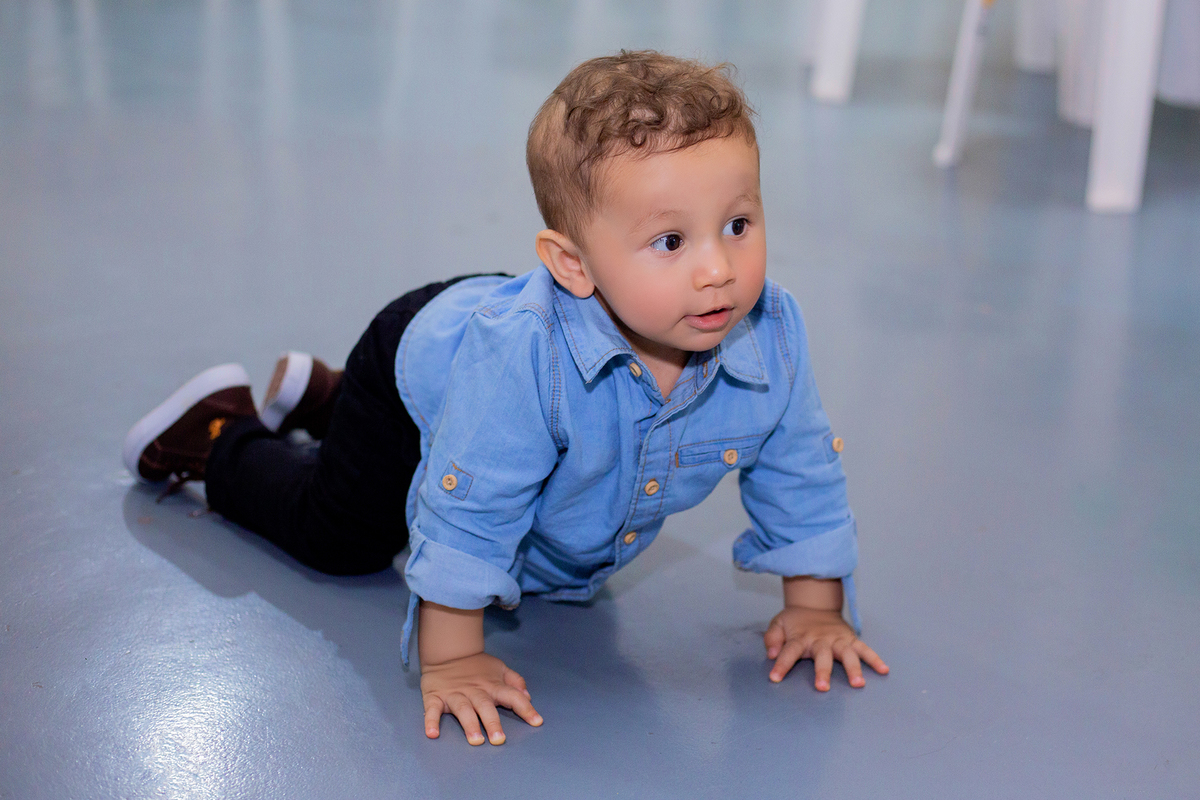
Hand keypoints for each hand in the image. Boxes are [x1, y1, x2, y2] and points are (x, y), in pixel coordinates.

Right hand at [420, 652, 542, 744]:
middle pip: (485, 707)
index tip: (537, 722)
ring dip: (469, 725)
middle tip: (499, 740)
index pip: (513, 696)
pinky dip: (431, 721)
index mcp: (493, 686)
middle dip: (492, 723)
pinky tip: (432, 733)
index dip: (526, 708)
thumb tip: (528, 696)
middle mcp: (475, 691)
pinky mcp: (435, 697)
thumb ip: (515, 681)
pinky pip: (432, 710)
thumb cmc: (477, 666)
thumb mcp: (499, 668)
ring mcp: (455, 694)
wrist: (448, 652)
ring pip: (463, 710)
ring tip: (476, 740)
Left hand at [763, 606, 888, 690]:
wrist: (814, 604)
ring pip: (847, 653)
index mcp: (800, 637)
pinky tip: (884, 670)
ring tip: (858, 683)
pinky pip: (864, 648)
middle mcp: (820, 639)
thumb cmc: (795, 621)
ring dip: (853, 668)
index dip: (781, 664)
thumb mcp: (778, 624)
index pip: (789, 651)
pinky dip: (874, 658)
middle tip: (823, 688)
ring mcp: (838, 639)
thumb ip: (772, 638)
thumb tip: (770, 654)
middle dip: (823, 671)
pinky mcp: (850, 639)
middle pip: (822, 656)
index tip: (775, 678)